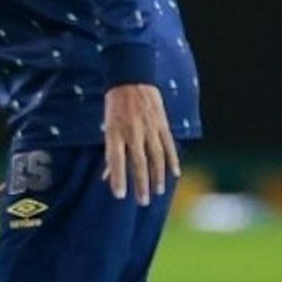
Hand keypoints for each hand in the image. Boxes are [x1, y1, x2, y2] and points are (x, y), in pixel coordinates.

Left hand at [103, 83, 180, 204]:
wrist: (131, 79)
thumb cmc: (116, 108)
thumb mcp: (107, 128)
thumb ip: (110, 153)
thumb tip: (106, 178)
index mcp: (114, 132)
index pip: (115, 160)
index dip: (118, 178)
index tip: (120, 195)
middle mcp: (132, 132)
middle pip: (138, 163)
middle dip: (140, 184)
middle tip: (142, 201)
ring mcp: (149, 128)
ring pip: (155, 157)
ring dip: (157, 176)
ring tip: (157, 192)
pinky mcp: (162, 123)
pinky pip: (168, 145)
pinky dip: (172, 160)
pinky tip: (175, 173)